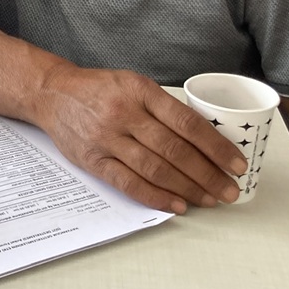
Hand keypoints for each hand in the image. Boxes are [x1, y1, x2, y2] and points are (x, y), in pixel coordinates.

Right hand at [36, 66, 246, 213]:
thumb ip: (162, 107)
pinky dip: (155, 196)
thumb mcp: (133, 83)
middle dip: (208, 174)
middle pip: (174, 150)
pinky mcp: (93, 159)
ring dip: (187, 188)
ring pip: (155, 169)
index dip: (215, 146)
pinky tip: (176, 204)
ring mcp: (107, 138)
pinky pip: (128, 182)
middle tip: (230, 190)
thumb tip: (204, 138)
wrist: (52, 93)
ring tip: (210, 200)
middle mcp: (124, 114)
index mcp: (140, 91)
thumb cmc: (99, 89)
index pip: (186, 122)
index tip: (236, 163)